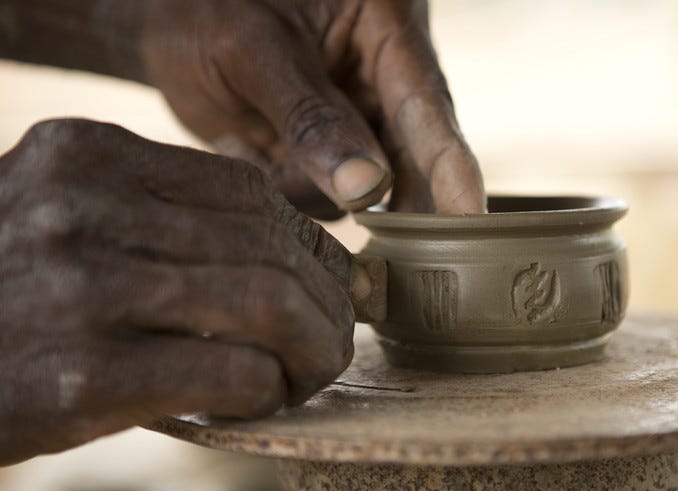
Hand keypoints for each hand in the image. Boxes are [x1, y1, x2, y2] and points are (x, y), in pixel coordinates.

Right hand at [0, 119, 354, 464]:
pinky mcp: (87, 374)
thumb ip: (157, 220)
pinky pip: (234, 373)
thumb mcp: (64, 220)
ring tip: (313, 370)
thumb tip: (286, 252)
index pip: (248, 190)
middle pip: (270, 245)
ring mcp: (86, 287)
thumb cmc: (5, 298)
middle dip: (327, 299)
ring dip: (314, 346)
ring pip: (268, 304)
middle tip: (335, 334)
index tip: (327, 278)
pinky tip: (260, 400)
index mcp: (86, 156)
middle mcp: (84, 208)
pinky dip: (269, 390)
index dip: (308, 240)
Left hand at [140, 0, 485, 215]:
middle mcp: (383, 78)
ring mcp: (359, 121)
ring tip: (245, 136)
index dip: (450, 165)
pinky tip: (244, 142)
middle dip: (380, 192)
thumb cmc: (206, 7)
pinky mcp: (330, 155)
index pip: (427, 104)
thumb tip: (369, 188)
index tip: (469, 218)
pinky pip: (325, 198)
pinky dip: (285, 188)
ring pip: (365, 189)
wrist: (166, 21)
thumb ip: (310, 117)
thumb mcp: (250, 49)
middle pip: (412, 155)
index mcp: (383, 26)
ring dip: (308, 186)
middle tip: (374, 238)